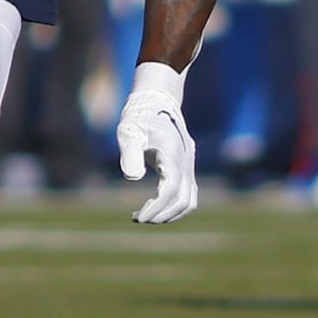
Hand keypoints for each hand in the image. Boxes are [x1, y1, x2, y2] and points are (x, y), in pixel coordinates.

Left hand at [117, 62, 197, 223]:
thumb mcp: (128, 131)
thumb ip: (129, 153)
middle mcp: (185, 161)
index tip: (139, 217)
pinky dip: (173, 204)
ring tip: (145, 215)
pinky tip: (154, 205)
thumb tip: (133, 178)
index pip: (170, 189)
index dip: (156, 207)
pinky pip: (187, 193)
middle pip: (183, 200)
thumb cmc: (139, 116)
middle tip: (138, 218)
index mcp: (172, 154)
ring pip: (189, 200)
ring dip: (170, 213)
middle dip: (162, 214)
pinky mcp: (186, 166)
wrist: (158, 99)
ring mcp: (189, 164)